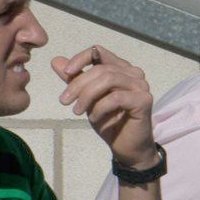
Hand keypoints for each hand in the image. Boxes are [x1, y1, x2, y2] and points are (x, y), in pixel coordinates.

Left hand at [51, 46, 157, 169]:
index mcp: (121, 68)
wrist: (127, 148)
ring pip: (108, 80)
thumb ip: (75, 80)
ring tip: (76, 111)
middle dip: (78, 84)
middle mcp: (134, 73)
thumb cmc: (109, 122)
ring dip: (87, 96)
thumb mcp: (87, 99)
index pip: (98, 51)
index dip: (80, 59)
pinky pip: (117, 97)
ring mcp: (141, 86)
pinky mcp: (144, 100)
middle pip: (100, 68)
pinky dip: (100, 108)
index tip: (66, 72)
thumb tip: (55, 60)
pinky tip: (95, 119)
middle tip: (64, 101)